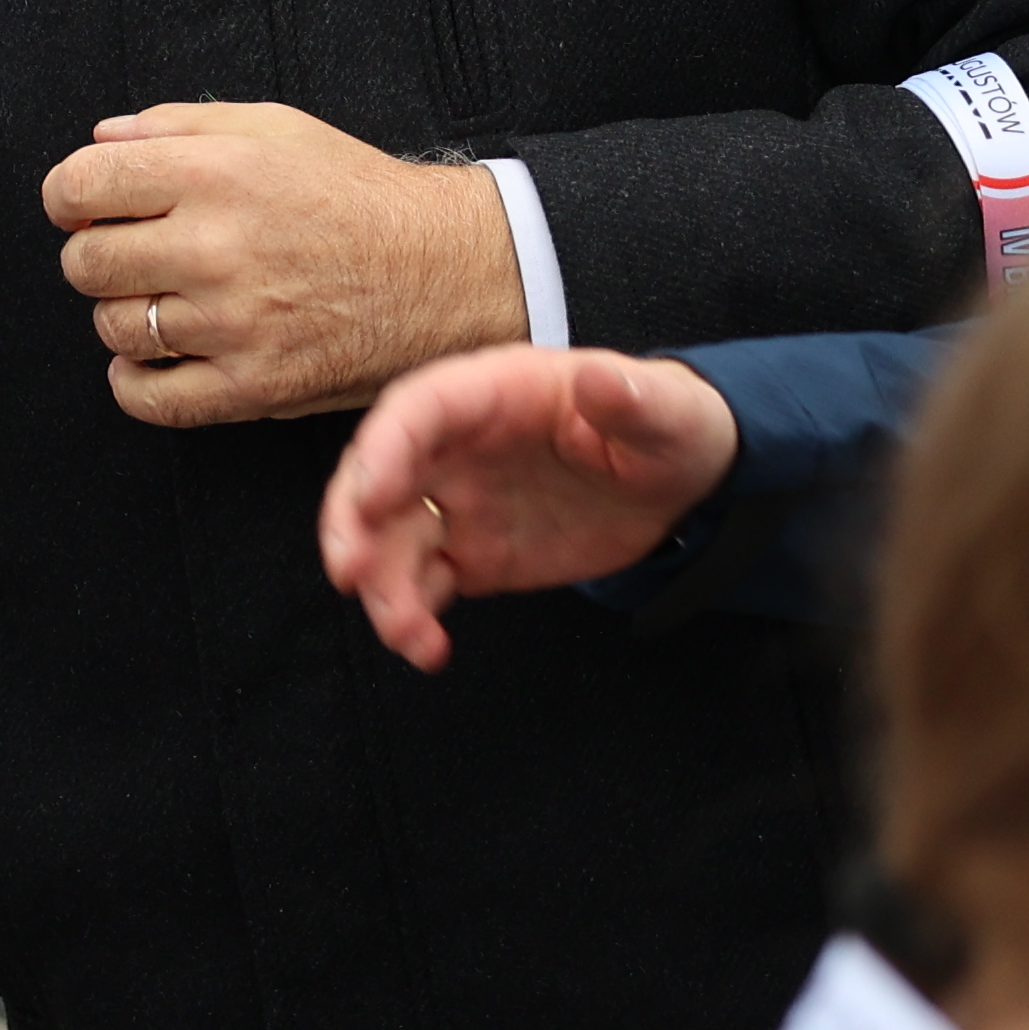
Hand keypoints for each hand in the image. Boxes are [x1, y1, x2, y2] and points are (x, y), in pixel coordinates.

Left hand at [51, 101, 527, 426]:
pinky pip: (147, 398)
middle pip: (85, 263)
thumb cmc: (359, 195)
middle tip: (136, 253)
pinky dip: (134, 380)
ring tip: (170, 298)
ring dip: (125, 314)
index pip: (79, 187)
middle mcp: (217, 248)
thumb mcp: (276, 128)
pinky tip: (159, 356)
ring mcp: (234, 325)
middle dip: (97, 254)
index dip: (69, 196)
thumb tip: (101, 140)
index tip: (85, 206)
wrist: (449, 272)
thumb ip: (179, 125)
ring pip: (112, 327)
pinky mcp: (254, 389)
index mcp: (216, 174)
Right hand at [317, 346, 744, 670]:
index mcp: (493, 393)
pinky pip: (422, 583)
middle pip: (378, 473)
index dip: (385, 450)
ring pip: (392, 538)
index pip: (419, 409)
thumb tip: (602, 380)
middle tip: (349, 572)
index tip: (369, 498)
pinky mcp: (471, 553)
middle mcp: (457, 446)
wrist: (678, 482)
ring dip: (383, 585)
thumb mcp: (664, 410)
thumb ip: (630, 398)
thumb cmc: (665, 426)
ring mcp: (458, 501)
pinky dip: (413, 616)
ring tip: (407, 635)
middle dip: (352, 521)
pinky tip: (429, 649)